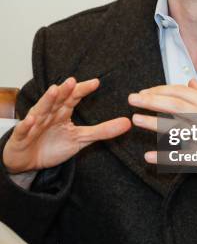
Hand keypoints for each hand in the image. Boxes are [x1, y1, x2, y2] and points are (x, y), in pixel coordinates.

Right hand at [3, 77, 130, 173]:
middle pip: (57, 100)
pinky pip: (24, 130)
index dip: (83, 90)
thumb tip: (128, 123)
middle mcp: (48, 114)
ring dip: (47, 100)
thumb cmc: (52, 146)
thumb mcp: (81, 139)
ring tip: (54, 90)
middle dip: (64, 90)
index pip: (73, 97)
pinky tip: (31, 119)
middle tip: (73, 81)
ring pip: (40, 110)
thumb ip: (103, 130)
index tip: (96, 83)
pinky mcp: (22, 136)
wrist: (28, 162)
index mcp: (62, 112)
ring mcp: (34, 124)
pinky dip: (27, 125)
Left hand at [128, 78, 196, 187]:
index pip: (181, 92)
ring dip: (153, 124)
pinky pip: (181, 158)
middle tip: (131, 99)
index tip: (144, 92)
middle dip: (151, 100)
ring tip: (135, 120)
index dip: (160, 90)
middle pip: (175, 105)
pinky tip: (147, 156)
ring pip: (176, 128)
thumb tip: (190, 81)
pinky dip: (164, 157)